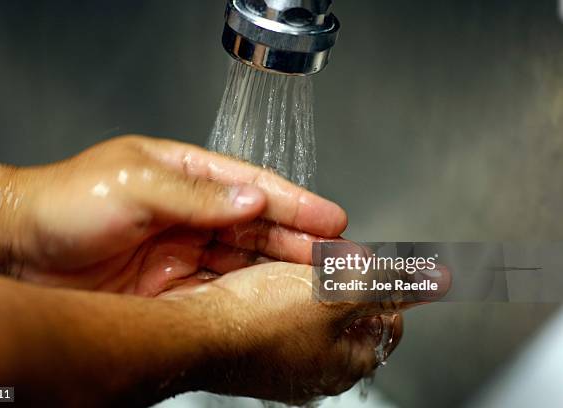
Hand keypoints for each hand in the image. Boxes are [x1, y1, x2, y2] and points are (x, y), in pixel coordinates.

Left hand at [0, 136, 346, 294]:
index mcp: (184, 173)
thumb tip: (252, 198)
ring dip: (279, 267)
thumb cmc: (64, 202)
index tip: (331, 217)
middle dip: (298, 238)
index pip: (251, 185)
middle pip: (256, 225)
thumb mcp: (133, 185)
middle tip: (337, 254)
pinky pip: (218, 287)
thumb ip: (195, 194)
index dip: (295, 201)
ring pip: (243, 258)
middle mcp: (189, 211)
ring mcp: (182, 249)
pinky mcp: (170, 285)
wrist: (17, 250)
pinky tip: (270, 298)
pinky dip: (247, 293)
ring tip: (316, 278)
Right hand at [161, 260, 449, 404]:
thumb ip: (388, 284)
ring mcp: (282, 356)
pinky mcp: (251, 343)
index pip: (387, 322)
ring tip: (293, 259)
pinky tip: (260, 272)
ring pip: (308, 307)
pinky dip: (274, 287)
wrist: (194, 331)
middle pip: (346, 313)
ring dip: (305, 278)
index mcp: (346, 360)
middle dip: (340, 278)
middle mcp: (315, 365)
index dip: (382, 286)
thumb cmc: (259, 321)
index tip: (368, 266)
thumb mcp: (337, 291)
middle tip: (328, 257)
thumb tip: (438, 280)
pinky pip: (275, 308)